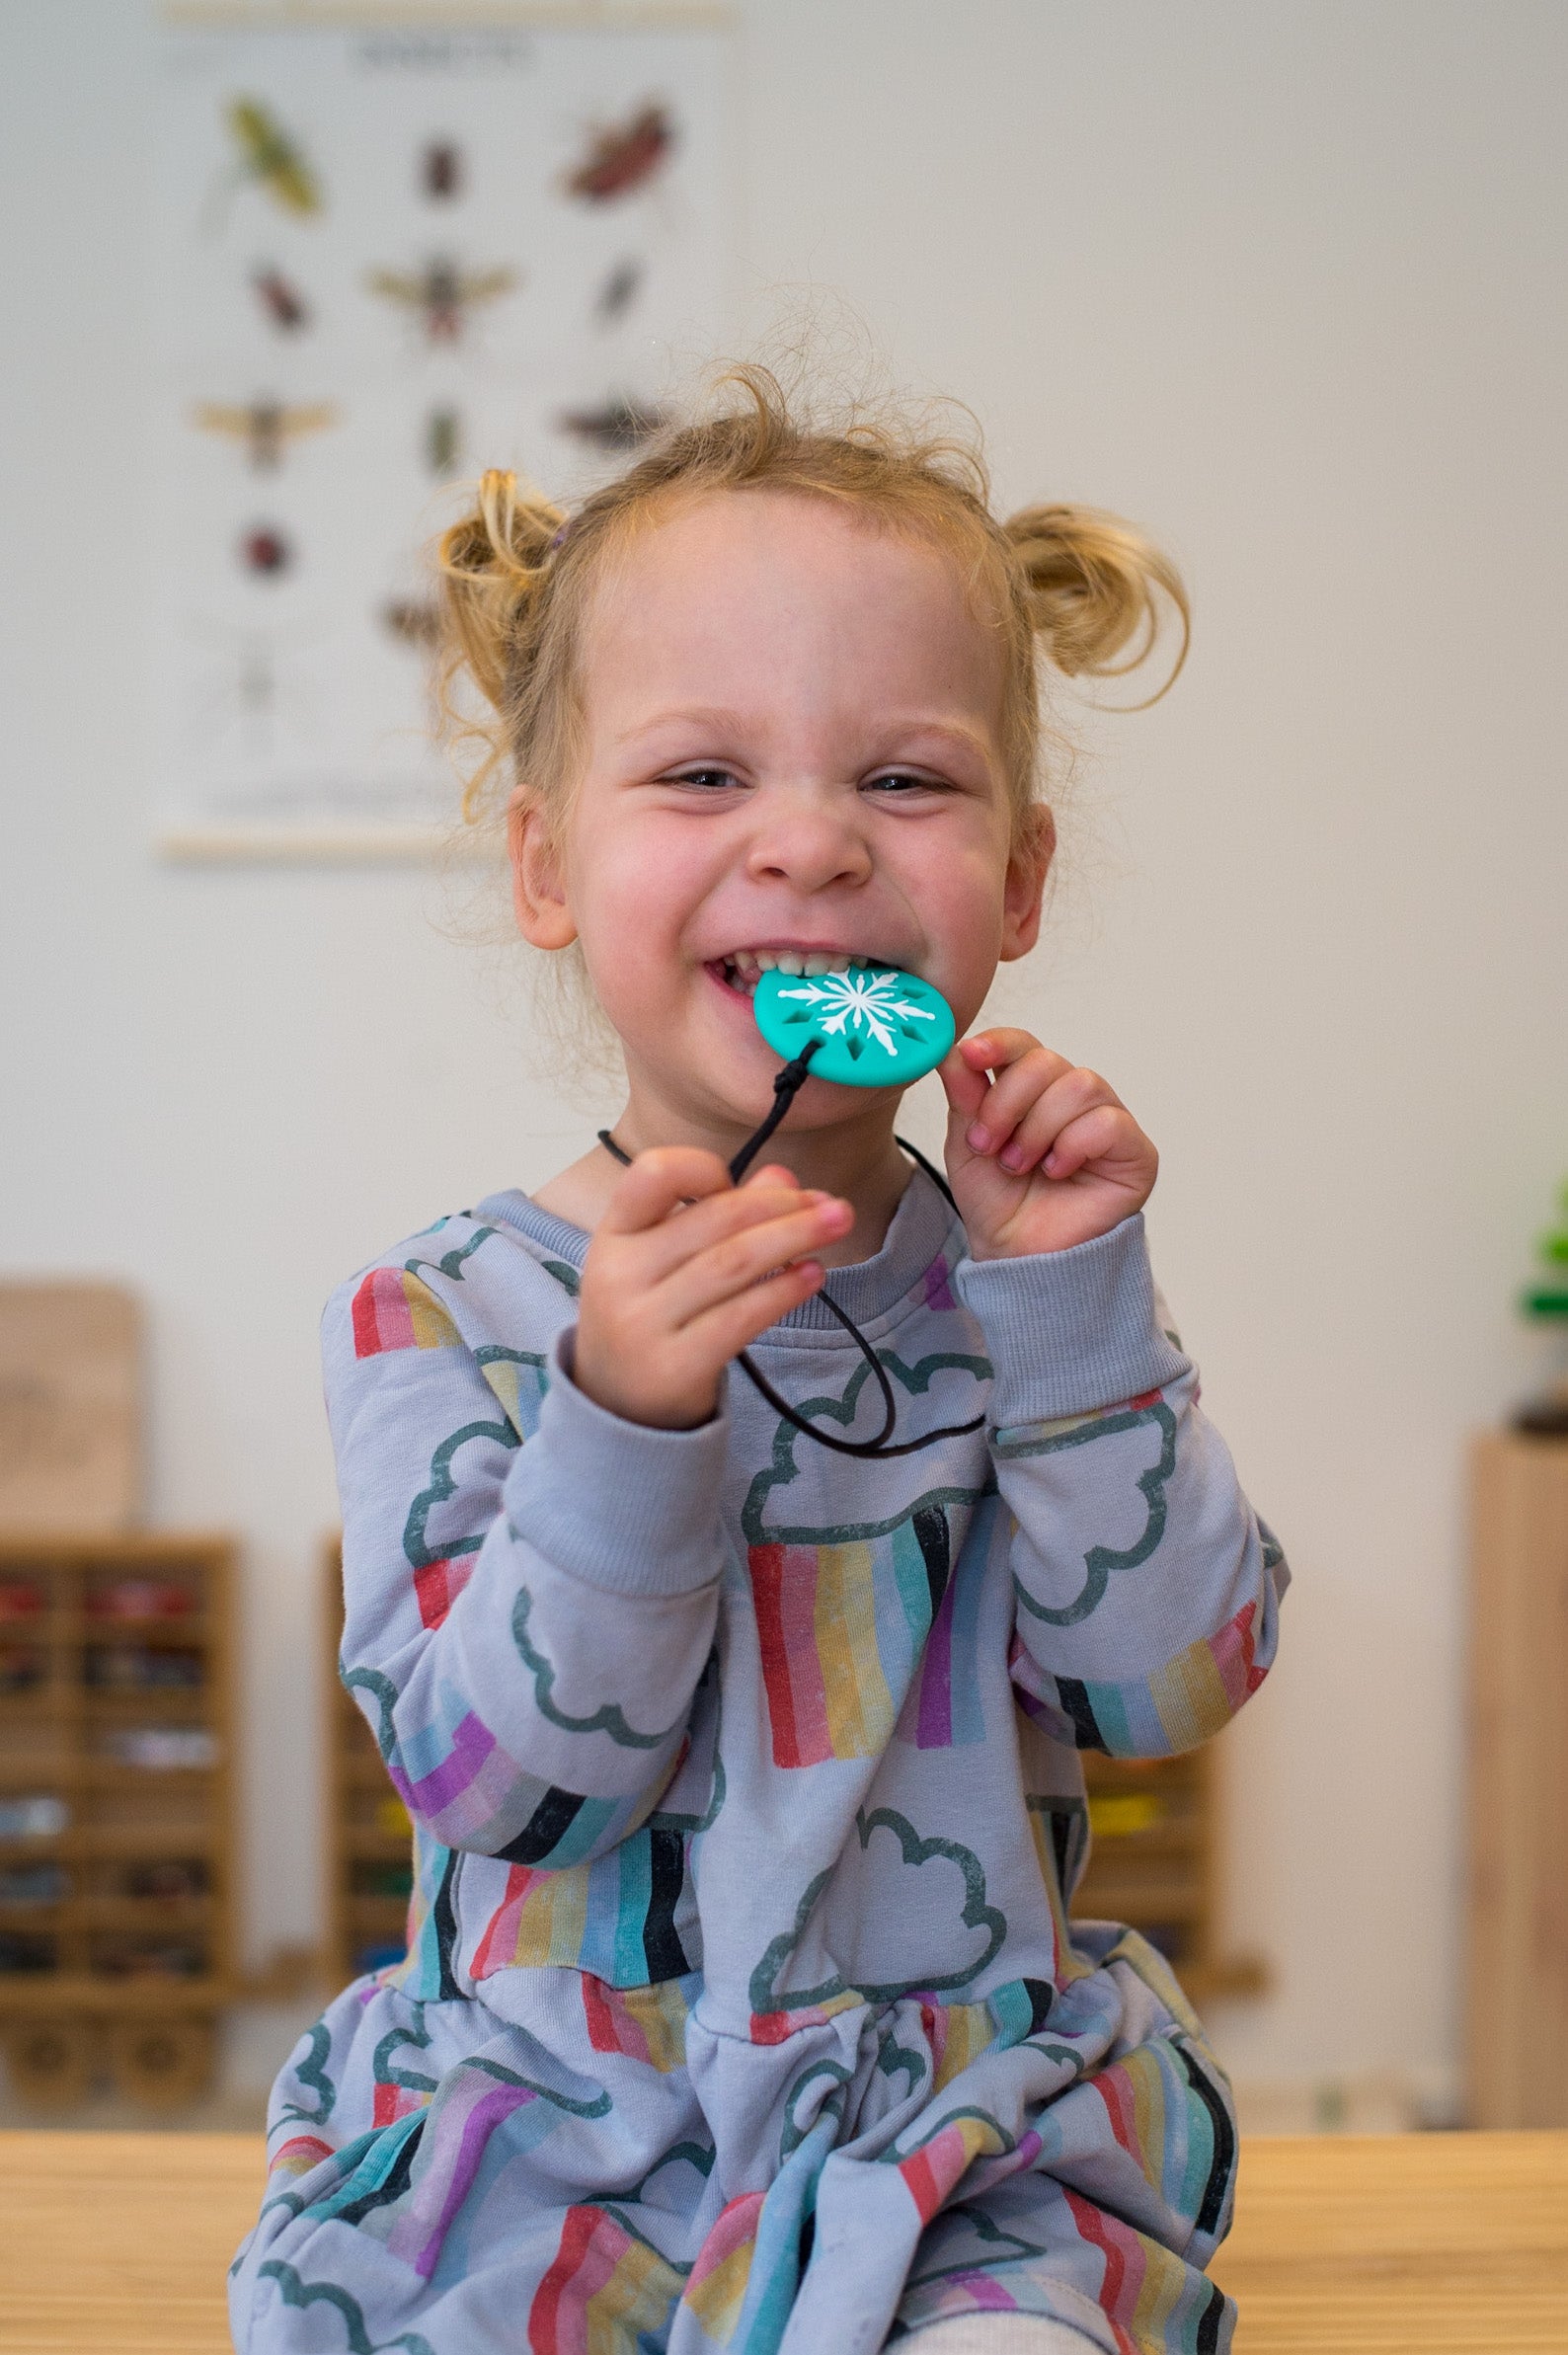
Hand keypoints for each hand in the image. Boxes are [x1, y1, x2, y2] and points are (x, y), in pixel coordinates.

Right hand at [574, 1150, 853, 1428]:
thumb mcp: (667, 1259)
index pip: (654, 1174)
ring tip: (837, 1225)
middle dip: (783, 1204)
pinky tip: (813, 1275)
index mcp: (615, 1233)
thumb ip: (721, 1213)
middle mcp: (619, 1274)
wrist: (618, 1406)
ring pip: (733, 1263)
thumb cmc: (651, 1314)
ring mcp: (642, 1323)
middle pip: (715, 1219)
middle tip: (832, 1203)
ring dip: (795, 1237)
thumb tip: (783, 1178)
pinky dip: (783, 1291)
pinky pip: (740, 1318)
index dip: (705, 1168)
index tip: (746, 1185)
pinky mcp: (674, 1366)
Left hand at [939, 1030, 1157, 1259]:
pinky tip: (1057, 1171)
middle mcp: (1072, 1098)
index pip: (1024, 1045)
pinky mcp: (1135, 1151)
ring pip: (1079, 1085)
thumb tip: (955, 1050)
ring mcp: (1107, 1121)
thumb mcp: (968, 1145)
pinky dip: (1072, 1146)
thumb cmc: (997, 1203)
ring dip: (1038, 1128)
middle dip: (1007, 1102)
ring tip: (1021, 1164)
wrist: (1018, 1258)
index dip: (999, 1044)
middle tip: (988, 1144)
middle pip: (1046, 1061)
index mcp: (1033, 1090)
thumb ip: (966, 1096)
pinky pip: (1107, 1122)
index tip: (971, 1054)